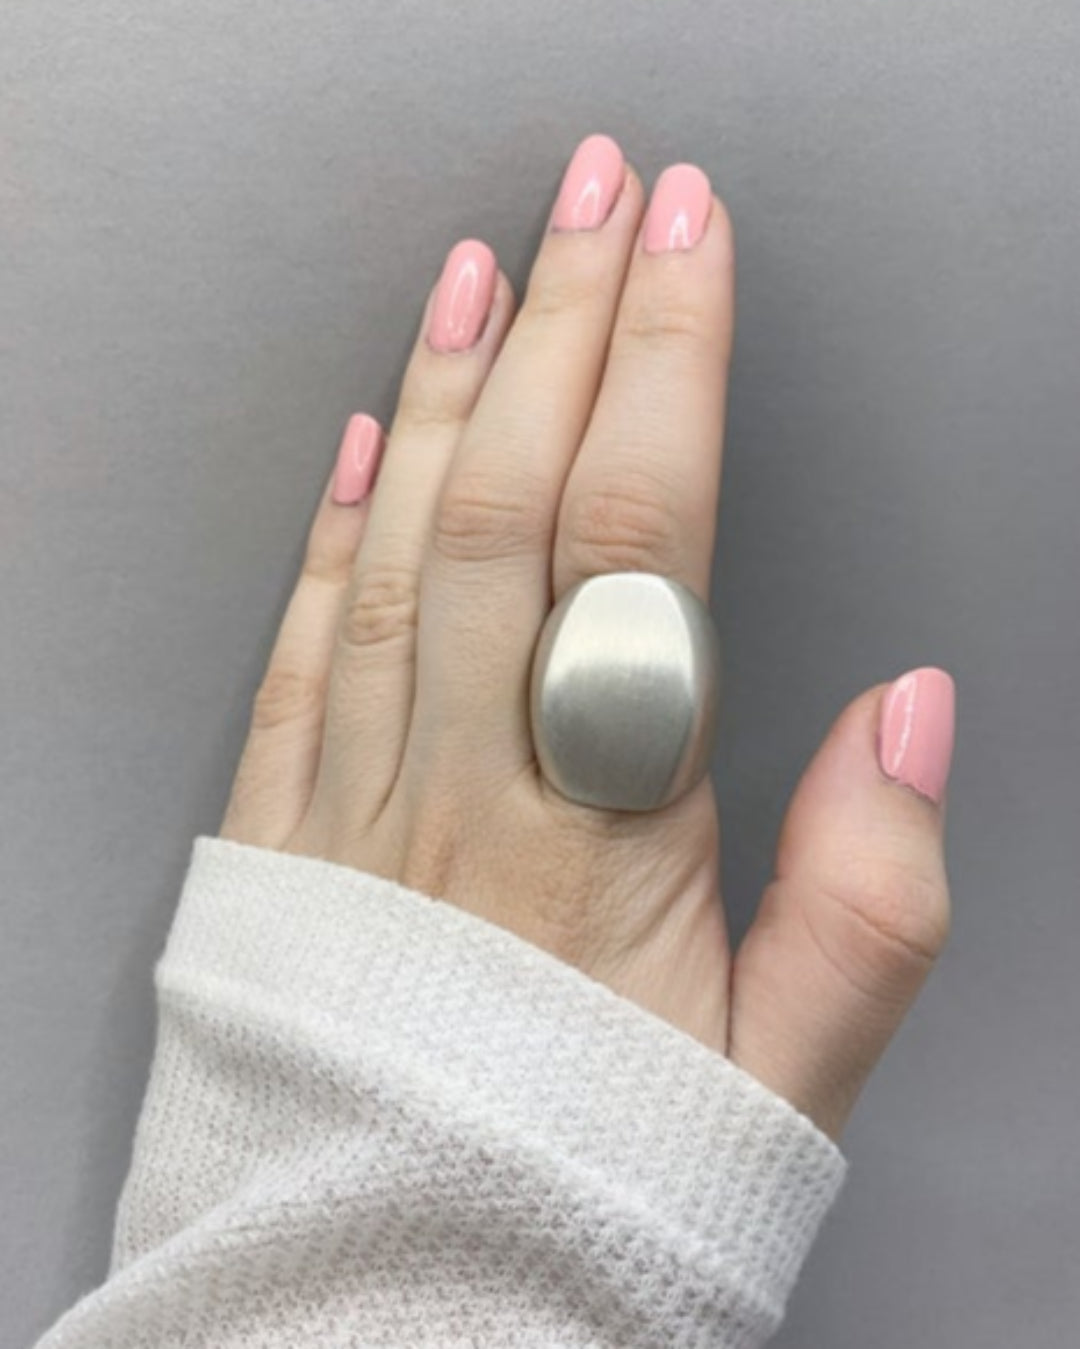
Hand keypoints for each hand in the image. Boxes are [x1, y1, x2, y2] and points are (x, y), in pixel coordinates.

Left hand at [218, 134, 955, 1143]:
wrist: (408, 1300)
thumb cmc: (601, 1183)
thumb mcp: (792, 1076)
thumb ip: (873, 895)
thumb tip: (915, 711)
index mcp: (602, 839)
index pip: (641, 542)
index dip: (667, 367)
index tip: (690, 241)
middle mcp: (465, 793)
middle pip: (516, 505)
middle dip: (568, 325)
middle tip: (601, 188)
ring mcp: (357, 807)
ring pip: (400, 551)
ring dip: (448, 392)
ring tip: (485, 265)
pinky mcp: (285, 841)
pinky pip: (299, 655)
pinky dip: (330, 532)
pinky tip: (363, 440)